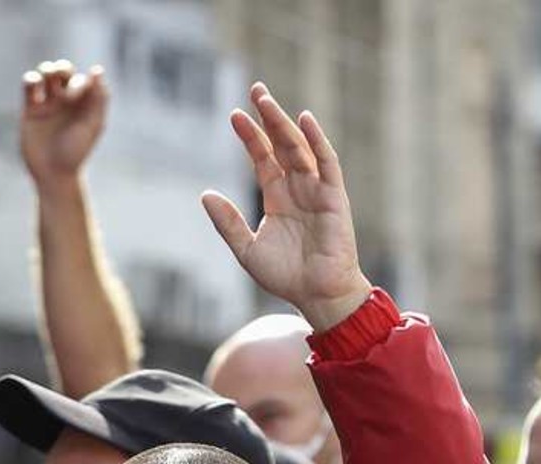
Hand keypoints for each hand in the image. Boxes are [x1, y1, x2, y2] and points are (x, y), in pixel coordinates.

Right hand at [21, 61, 107, 187]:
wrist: (53, 172)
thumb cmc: (77, 151)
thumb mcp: (92, 124)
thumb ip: (98, 98)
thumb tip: (97, 70)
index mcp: (85, 107)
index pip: (84, 80)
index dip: (82, 80)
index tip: (79, 91)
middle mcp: (68, 104)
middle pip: (64, 73)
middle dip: (62, 68)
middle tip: (61, 79)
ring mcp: (49, 105)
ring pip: (46, 75)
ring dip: (47, 69)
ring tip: (46, 77)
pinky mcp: (31, 109)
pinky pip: (29, 86)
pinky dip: (31, 79)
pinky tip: (34, 83)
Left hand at [202, 84, 370, 330]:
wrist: (318, 296)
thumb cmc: (287, 277)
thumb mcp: (246, 249)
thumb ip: (227, 222)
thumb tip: (205, 194)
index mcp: (278, 199)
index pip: (263, 158)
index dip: (250, 137)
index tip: (234, 116)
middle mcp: (298, 190)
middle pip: (282, 145)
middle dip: (269, 117)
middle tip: (255, 90)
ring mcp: (317, 192)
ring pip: (300, 149)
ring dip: (285, 123)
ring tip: (266, 100)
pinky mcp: (335, 199)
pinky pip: (327, 164)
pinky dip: (317, 142)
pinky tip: (305, 120)